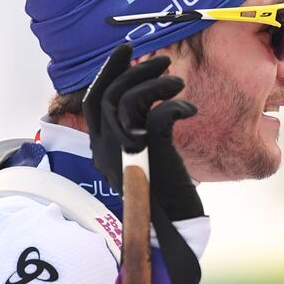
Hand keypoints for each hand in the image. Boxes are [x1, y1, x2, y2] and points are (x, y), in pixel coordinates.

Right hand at [83, 45, 202, 221]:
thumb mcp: (142, 163)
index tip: (127, 51)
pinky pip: (157, 116)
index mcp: (101, 149)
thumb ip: (136, 136)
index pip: (94, 101)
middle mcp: (107, 149)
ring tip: (177, 82)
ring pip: (128, 101)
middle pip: (110, 96)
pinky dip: (175, 106)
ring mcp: (126, 151)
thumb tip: (148, 109)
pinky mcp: (150, 155)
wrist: (170, 232)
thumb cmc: (161, 198)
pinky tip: (189, 109)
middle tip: (162, 61)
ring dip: (155, 84)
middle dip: (136, 71)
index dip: (108, 72)